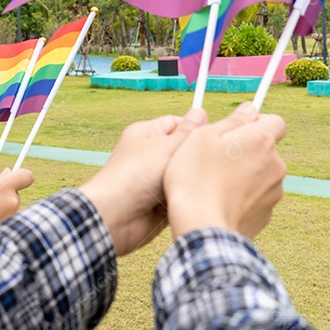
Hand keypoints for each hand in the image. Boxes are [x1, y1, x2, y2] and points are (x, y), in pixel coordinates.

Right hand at [0, 168, 34, 242]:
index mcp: (2, 188)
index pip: (25, 176)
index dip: (19, 175)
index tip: (9, 175)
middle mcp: (11, 203)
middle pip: (16, 193)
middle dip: (5, 192)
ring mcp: (11, 219)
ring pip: (11, 207)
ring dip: (1, 206)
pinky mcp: (8, 232)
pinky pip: (6, 219)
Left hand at [77, 111, 204, 256]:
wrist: (115, 217)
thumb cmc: (134, 176)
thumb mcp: (166, 147)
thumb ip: (187, 132)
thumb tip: (200, 112)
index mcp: (146, 134)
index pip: (176, 123)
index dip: (195, 129)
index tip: (213, 137)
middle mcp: (148, 155)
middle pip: (182, 151)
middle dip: (195, 158)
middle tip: (211, 162)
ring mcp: (152, 179)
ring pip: (182, 175)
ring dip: (189, 180)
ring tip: (200, 183)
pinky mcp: (157, 201)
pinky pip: (179, 195)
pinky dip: (184, 198)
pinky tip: (194, 199)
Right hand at [164, 103, 286, 239]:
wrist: (202, 228)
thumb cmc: (196, 177)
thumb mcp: (203, 137)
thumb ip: (232, 120)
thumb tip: (250, 109)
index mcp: (262, 140)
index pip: (276, 121)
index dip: (256, 123)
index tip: (236, 130)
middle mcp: (276, 165)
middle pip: (266, 149)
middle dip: (246, 150)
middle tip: (216, 158)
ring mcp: (274, 192)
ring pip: (262, 174)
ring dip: (245, 174)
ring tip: (215, 183)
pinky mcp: (266, 215)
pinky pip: (256, 197)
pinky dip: (242, 197)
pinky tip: (220, 202)